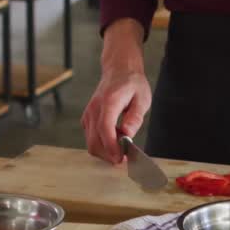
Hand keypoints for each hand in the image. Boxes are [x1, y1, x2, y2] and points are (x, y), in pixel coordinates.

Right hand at [82, 19, 151, 163]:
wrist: (118, 70)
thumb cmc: (132, 84)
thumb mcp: (142, 98)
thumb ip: (135, 117)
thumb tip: (128, 134)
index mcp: (109, 102)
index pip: (105, 128)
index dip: (112, 147)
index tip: (122, 158)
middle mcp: (94, 109)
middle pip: (94, 141)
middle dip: (109, 155)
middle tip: (126, 158)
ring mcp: (88, 114)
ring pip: (91, 143)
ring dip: (106, 152)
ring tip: (122, 147)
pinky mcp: (87, 119)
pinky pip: (91, 138)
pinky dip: (102, 145)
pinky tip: (115, 140)